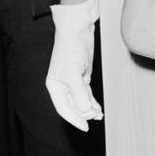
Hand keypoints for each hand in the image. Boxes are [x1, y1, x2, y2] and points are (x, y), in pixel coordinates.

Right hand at [46, 0, 102, 130]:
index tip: (85, 127)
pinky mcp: (82, 75)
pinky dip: (92, 100)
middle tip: (96, 117)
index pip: (64, 108)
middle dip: (84, 113)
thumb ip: (79, 92)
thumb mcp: (73, 72)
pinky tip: (98, 107)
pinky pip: (87, 93)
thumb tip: (84, 112)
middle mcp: (62, 85)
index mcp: (54, 86)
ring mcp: (73, 81)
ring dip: (90, 108)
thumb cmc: (70, 47)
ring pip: (81, 100)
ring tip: (99, 114)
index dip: (74, 119)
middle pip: (73, 106)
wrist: (78, 28)